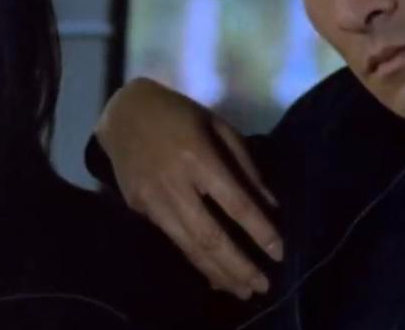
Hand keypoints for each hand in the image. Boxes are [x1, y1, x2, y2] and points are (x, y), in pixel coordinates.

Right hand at [96, 78, 282, 299]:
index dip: (260, 231)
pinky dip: (194, 261)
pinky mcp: (137, 209)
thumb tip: (271, 204)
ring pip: (188, 246)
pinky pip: (171, 241)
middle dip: (239, 266)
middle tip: (263, 286)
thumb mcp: (218, 126)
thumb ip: (245, 164)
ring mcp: (152, 200)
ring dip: (217, 273)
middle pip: (210, 236)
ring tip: (241, 290)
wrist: (123, 113)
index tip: (280, 252)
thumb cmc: (179, 114)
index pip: (236, 203)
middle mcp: (174, 184)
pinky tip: (213, 275)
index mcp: (198, 157)